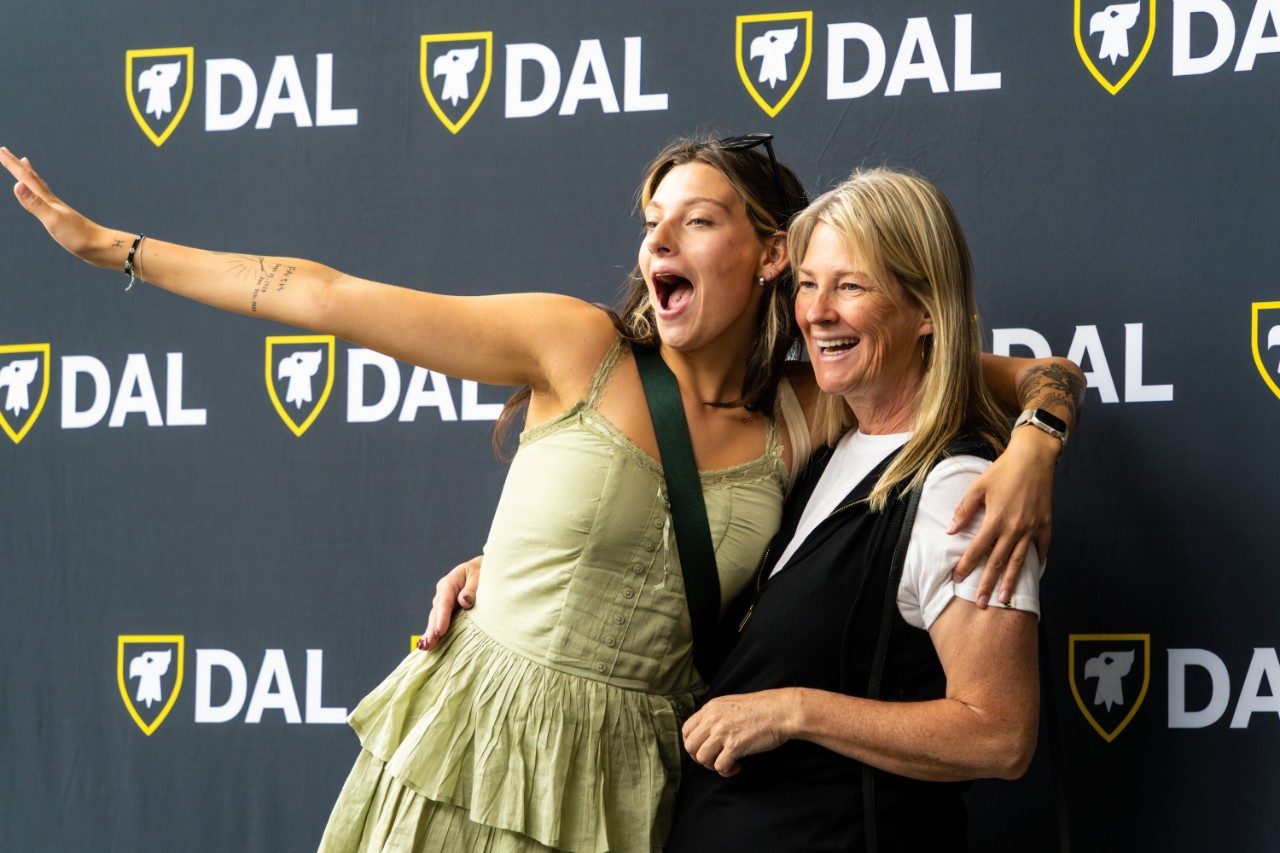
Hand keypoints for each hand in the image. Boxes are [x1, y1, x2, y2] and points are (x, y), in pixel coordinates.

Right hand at [1, 147, 110, 265]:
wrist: (102, 248)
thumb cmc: (79, 236)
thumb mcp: (52, 220)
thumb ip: (35, 203)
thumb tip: (17, 184)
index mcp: (47, 200)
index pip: (25, 178)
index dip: (11, 164)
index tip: (0, 150)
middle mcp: (52, 201)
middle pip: (31, 178)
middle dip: (17, 164)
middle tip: (5, 151)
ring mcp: (58, 210)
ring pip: (40, 187)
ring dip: (29, 175)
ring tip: (25, 164)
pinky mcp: (62, 220)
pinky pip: (45, 201)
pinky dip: (39, 194)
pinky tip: (42, 196)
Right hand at [417, 555, 481, 650]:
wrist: (481, 569)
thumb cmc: (481, 571)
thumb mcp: (478, 575)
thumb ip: (472, 588)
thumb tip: (464, 601)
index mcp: (449, 583)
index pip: (444, 601)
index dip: (442, 617)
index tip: (440, 631)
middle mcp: (443, 594)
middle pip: (436, 612)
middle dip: (432, 629)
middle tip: (429, 644)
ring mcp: (443, 603)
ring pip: (435, 619)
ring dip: (431, 633)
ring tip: (427, 647)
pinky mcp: (447, 611)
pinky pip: (440, 622)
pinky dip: (435, 632)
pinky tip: (430, 644)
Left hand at [682, 690, 793, 776]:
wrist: (782, 711)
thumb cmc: (761, 709)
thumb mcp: (731, 704)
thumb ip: (715, 716)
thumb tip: (705, 733)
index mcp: (711, 708)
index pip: (686, 730)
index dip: (693, 744)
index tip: (705, 749)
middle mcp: (713, 719)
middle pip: (690, 746)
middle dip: (701, 758)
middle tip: (716, 759)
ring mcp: (723, 732)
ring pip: (702, 758)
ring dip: (712, 766)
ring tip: (727, 763)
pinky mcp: (735, 746)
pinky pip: (720, 766)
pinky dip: (727, 771)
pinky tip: (738, 766)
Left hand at [948, 426, 1057, 605]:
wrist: (1034, 457)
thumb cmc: (1003, 470)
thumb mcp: (978, 487)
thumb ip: (964, 510)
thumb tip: (950, 531)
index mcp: (996, 519)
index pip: (977, 550)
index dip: (966, 566)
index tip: (957, 579)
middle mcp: (1015, 528)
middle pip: (998, 562)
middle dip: (987, 584)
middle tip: (981, 604)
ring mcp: (1033, 528)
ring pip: (1019, 562)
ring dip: (1010, 582)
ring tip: (1005, 600)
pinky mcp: (1046, 524)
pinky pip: (1041, 548)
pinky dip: (1037, 561)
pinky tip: (1034, 573)